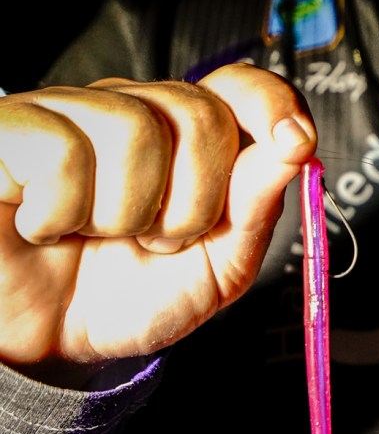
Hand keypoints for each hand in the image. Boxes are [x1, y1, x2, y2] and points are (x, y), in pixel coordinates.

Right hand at [0, 63, 316, 379]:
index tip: (294, 140)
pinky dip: (61, 213)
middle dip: (194, 204)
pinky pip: (62, 151)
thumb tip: (296, 148)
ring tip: (99, 237)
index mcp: (185, 141)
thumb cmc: (128, 297)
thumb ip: (256, 209)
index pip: (239, 88)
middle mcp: (130, 113)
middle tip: (158, 240)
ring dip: (126, 214)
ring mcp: (68, 115)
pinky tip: (45, 226)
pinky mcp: (11, 130)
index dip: (270, 104)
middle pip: (200, 115)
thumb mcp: (215, 269)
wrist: (45, 345)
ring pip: (134, 130)